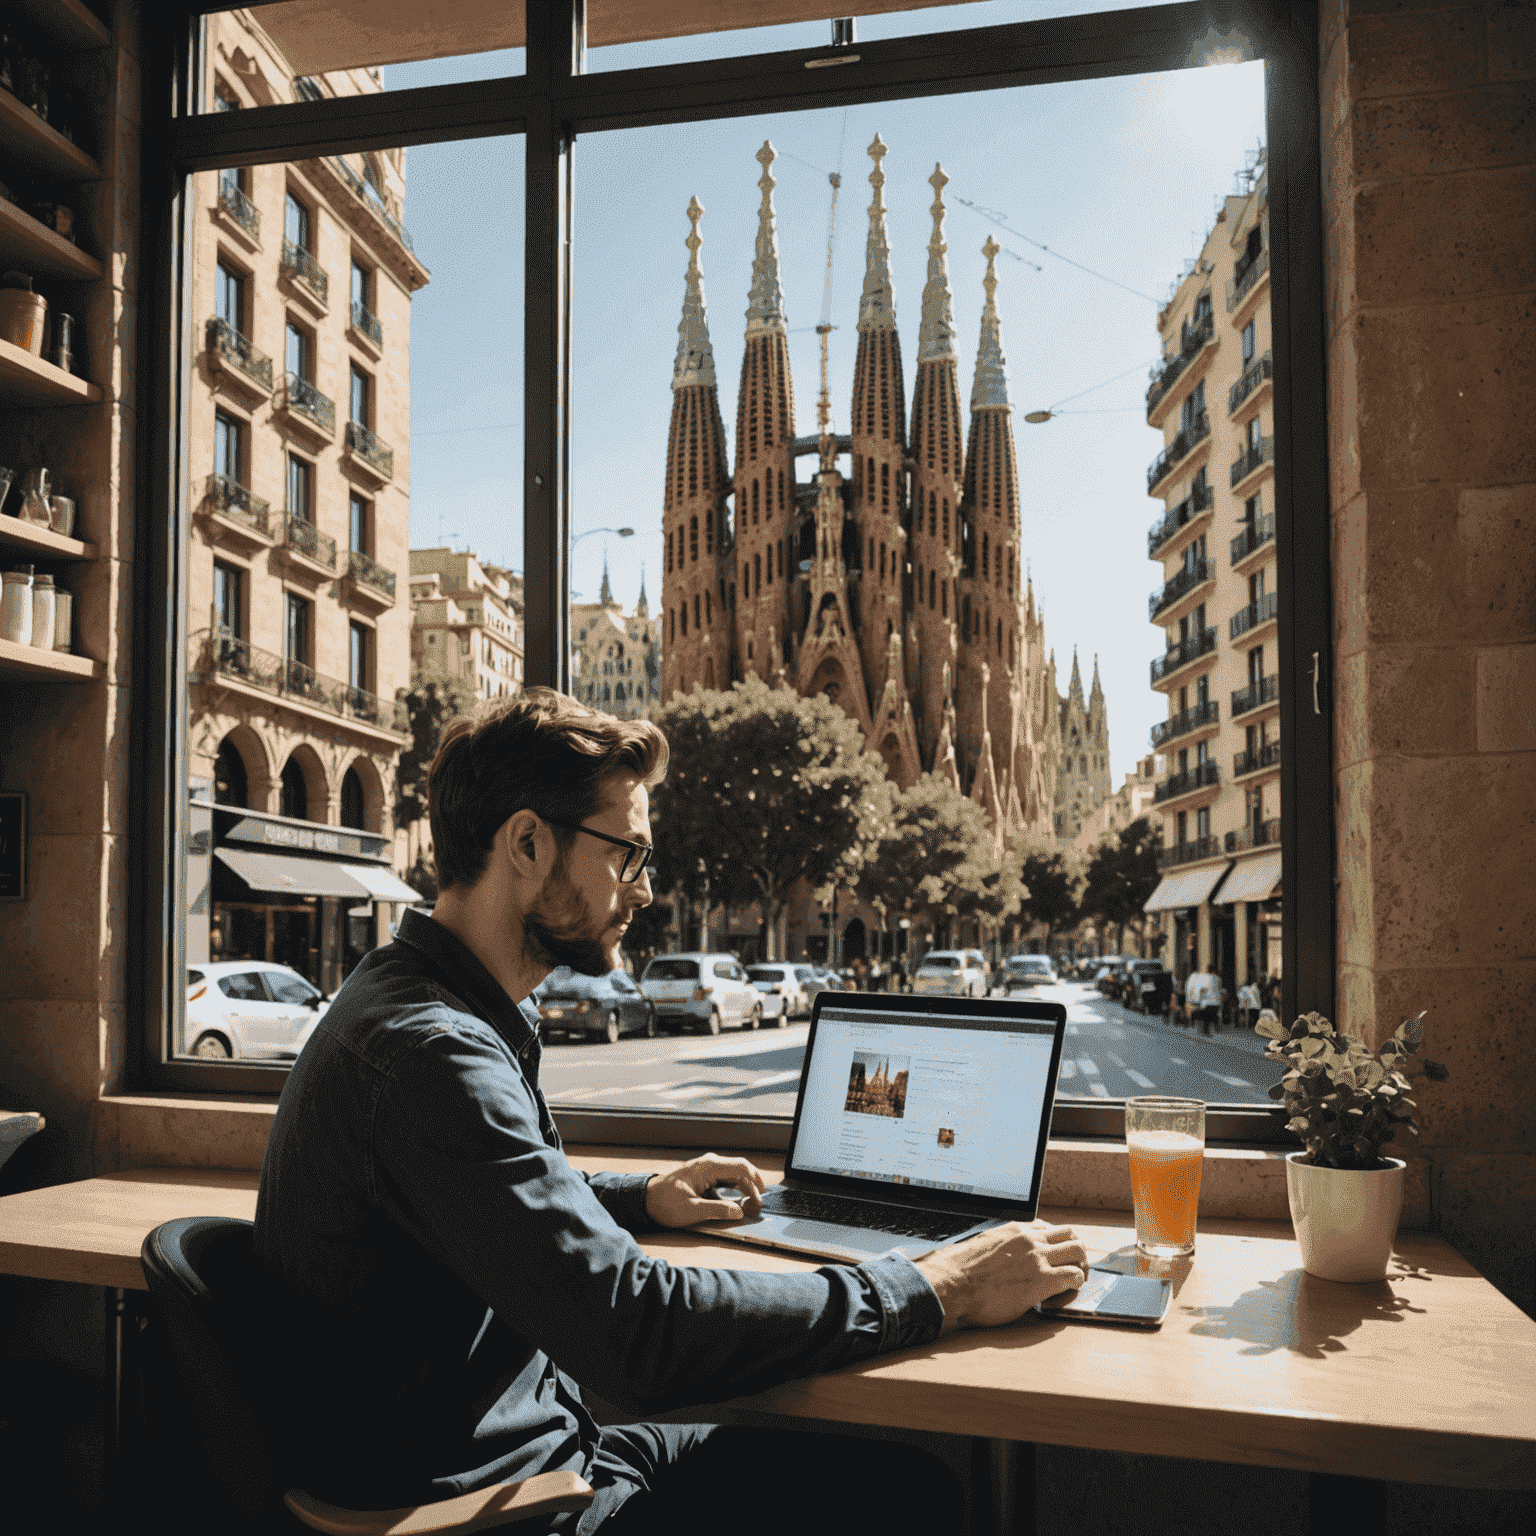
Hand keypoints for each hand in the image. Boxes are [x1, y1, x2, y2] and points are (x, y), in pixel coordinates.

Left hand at [644, 1153, 766, 1228]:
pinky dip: (737, 1187)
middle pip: (741, 1168)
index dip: (754, 1186)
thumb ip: (717, 1210)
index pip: (741, 1170)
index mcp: (708, 1167)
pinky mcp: (704, 1175)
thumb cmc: (665, 1203)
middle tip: (758, 1205)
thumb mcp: (691, 1210)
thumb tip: (739, 1212)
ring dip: (746, 1186)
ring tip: (751, 1204)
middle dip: (754, 1185)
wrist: (645, 1199)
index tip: (757, 1205)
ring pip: (735, 1172)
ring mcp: (707, 1168)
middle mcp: (709, 1163)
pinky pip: (726, 1177)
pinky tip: (738, 1200)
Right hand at [914, 1221, 1088, 1328]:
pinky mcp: (1042, 1280)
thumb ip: (1003, 1246)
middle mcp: (1030, 1238)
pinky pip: (1074, 1276)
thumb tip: (1005, 1257)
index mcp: (1016, 1229)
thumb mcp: (985, 1246)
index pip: (1050, 1228)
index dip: (1056, 1245)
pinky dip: (1074, 1287)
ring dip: (1081, 1267)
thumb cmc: (962, 1270)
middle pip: (1071, 1234)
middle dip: (1076, 1253)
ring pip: (1079, 1251)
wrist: (953, 1283)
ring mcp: (1038, 1257)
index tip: (1053, 1259)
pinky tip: (1060, 1297)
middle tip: (1072, 1271)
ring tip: (1073, 1283)